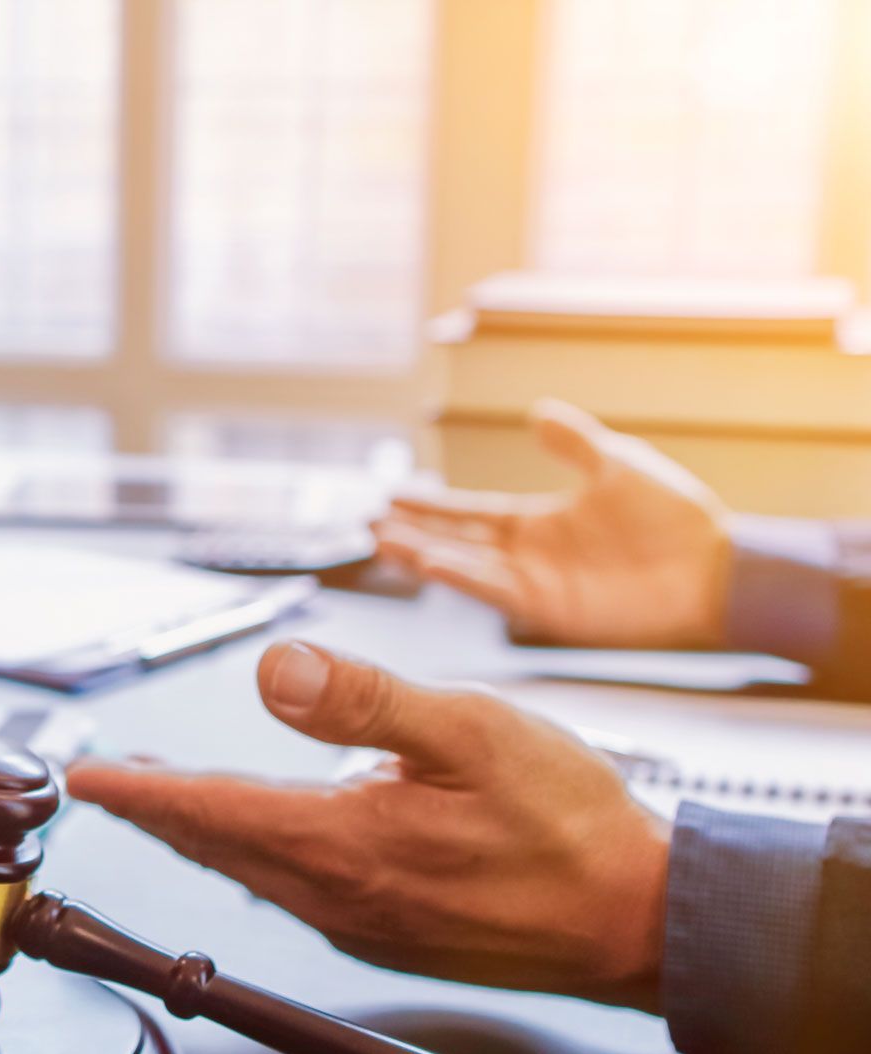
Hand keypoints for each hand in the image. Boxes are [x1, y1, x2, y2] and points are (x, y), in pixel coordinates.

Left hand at [67, 640, 670, 1008]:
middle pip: (215, 849)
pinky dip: (257, 859)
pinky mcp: (386, 939)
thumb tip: (276, 670)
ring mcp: (359, 927)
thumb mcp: (474, 731)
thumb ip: (366, 700)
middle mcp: (335, 899)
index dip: (138, 791)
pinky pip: (295, 896)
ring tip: (171, 798)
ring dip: (205, 835)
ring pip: (251, 875)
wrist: (639, 923)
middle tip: (113, 781)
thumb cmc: (570, 825)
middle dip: (158, 811)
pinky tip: (267, 837)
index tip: (83, 777)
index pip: (207, 813)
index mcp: (342, 846)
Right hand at [373, 399, 731, 647]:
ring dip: (421, 554)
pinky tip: (427, 563)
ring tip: (381, 542)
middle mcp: (527, 555)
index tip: (391, 494)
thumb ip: (574, 443)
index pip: (470, 514)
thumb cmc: (675, 516)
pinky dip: (459, 577)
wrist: (714, 568)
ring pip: (463, 568)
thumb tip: (537, 413)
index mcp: (538, 522)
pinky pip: (493, 592)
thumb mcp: (618, 463)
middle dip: (411, 532)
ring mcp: (534, 585)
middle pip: (454, 542)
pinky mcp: (547, 611)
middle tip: (367, 523)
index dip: (431, 504)